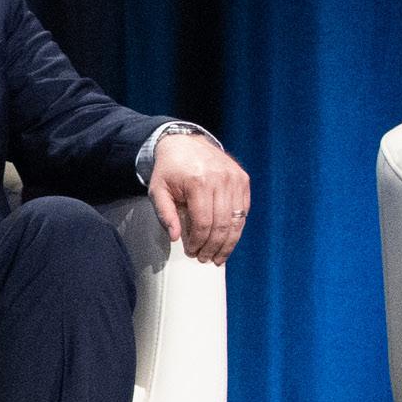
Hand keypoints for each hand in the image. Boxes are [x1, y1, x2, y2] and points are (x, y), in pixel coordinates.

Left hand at [149, 131, 248, 263]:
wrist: (184, 142)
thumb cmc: (169, 169)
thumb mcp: (158, 190)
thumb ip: (165, 214)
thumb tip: (175, 238)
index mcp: (198, 182)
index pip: (203, 223)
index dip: (198, 242)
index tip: (192, 252)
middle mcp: (221, 179)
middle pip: (222, 225)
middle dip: (214, 247)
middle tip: (206, 259)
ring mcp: (235, 178)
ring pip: (236, 220)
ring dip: (229, 243)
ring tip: (219, 256)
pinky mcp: (243, 179)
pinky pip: (244, 210)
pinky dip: (237, 227)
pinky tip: (228, 239)